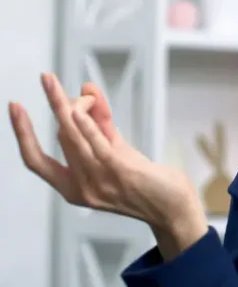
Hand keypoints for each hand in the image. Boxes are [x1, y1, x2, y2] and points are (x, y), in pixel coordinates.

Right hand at [10, 73, 205, 247]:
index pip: (35, 160)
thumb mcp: (116, 152)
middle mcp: (80, 187)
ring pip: (72, 136)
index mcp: (72, 188)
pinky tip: (78, 107)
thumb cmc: (145, 182)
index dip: (22, 134)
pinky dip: (86, 125)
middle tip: (47, 78)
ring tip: (51, 81)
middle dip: (58, 103)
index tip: (15, 108)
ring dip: (62, 104)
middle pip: (61, 136)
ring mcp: (98, 181)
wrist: (174, 208)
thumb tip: (86, 88)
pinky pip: (97, 145)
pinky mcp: (119, 172)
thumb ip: (100, 125)